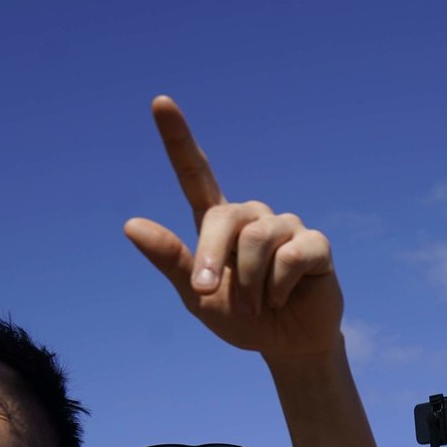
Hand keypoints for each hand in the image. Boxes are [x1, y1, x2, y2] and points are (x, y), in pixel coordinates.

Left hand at [124, 97, 343, 359]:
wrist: (288, 344)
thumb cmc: (241, 318)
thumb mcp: (197, 296)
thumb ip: (171, 261)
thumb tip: (131, 224)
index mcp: (218, 224)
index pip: (195, 173)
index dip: (178, 138)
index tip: (160, 102)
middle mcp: (252, 217)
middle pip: (225, 218)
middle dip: (212, 258)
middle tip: (208, 292)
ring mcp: (287, 227)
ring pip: (258, 240)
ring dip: (250, 283)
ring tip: (258, 304)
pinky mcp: (316, 244)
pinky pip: (292, 256)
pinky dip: (280, 286)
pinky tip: (285, 297)